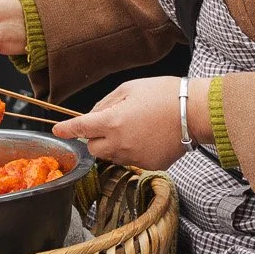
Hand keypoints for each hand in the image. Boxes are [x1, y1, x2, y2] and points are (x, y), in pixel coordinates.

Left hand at [54, 76, 208, 171]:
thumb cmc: (165, 94)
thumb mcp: (130, 88)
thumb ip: (107, 103)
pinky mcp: (149, 165)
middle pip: (93, 148)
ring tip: (133, 128)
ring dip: (113, 145)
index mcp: (112, 122)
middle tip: (107, 124)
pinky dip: (132, 151)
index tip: (58, 130)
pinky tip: (147, 137)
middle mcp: (120, 144)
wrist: (196, 112)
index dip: (67, 129)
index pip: (80, 128)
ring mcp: (134, 157)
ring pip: (112, 156)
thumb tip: (94, 115)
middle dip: (94, 138)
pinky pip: (132, 160)